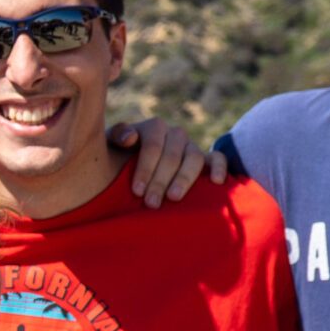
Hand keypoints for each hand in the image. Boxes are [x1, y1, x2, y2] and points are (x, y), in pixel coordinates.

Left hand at [110, 118, 226, 207]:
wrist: (129, 163)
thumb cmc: (117, 156)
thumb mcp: (110, 144)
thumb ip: (117, 136)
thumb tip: (130, 138)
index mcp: (153, 127)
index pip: (152, 145)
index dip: (145, 168)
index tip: (136, 191)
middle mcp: (175, 134)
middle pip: (172, 155)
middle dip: (160, 180)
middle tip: (151, 203)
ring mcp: (191, 146)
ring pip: (194, 157)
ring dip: (184, 179)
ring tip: (174, 198)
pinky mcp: (206, 158)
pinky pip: (218, 158)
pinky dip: (220, 167)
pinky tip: (216, 182)